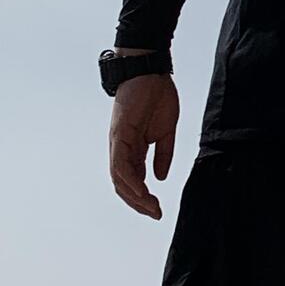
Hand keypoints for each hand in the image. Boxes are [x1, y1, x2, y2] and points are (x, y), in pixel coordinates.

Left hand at [109, 74, 177, 217]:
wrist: (151, 71)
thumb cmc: (157, 96)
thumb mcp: (165, 131)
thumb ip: (163, 154)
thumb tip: (161, 177)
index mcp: (132, 148)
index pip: (132, 180)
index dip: (143, 198)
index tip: (158, 210)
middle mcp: (121, 148)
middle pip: (123, 185)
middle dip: (138, 204)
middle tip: (156, 214)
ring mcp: (118, 142)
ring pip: (120, 179)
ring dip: (135, 197)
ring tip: (152, 207)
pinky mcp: (120, 135)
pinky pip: (121, 164)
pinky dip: (130, 180)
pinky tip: (143, 191)